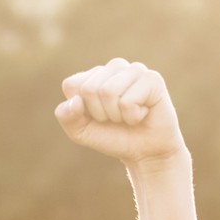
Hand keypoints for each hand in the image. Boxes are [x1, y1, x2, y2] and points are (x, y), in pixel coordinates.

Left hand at [55, 58, 186, 167]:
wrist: (144, 151)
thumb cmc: (112, 137)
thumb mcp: (81, 132)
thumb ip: (67, 116)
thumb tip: (75, 101)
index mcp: (94, 75)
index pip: (71, 85)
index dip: (80, 110)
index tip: (96, 117)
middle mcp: (114, 67)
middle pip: (89, 89)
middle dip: (99, 113)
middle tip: (115, 118)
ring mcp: (134, 70)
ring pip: (108, 91)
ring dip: (116, 115)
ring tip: (128, 115)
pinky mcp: (152, 78)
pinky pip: (128, 101)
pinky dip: (132, 117)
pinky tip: (142, 114)